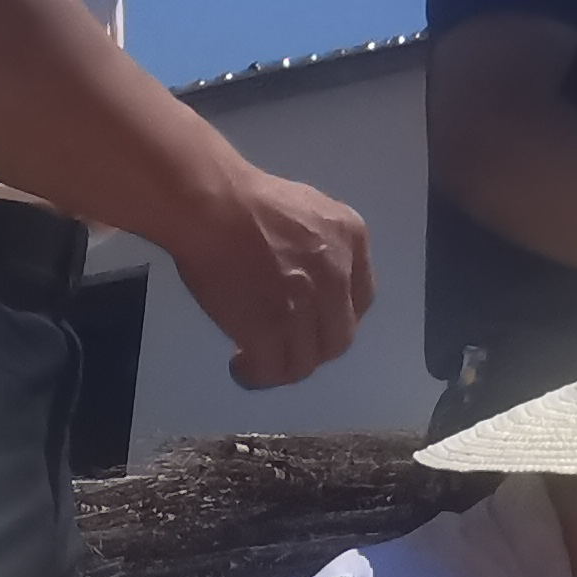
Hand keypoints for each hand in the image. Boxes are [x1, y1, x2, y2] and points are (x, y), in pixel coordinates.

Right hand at [165, 157, 375, 392]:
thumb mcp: (308, 209)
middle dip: (311, 349)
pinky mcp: (271, 328)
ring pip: (307, 362)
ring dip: (282, 369)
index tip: (313, 325)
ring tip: (256, 361)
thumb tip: (306, 276)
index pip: (362, 300)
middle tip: (283, 346)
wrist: (214, 206)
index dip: (337, 320)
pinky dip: (258, 375)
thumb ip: (321, 245)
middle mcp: (337, 276)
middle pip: (338, 338)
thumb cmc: (247, 201)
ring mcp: (304, 306)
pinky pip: (273, 370)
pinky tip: (241, 365)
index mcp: (352, 239)